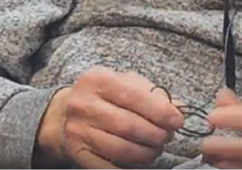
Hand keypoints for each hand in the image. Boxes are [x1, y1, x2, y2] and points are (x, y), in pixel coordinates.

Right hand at [35, 67, 184, 168]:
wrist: (62, 114)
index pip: (135, 97)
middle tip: (167, 137)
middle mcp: (85, 104)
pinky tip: (140, 161)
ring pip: (121, 150)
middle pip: (129, 126)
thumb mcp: (124, 83)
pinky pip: (108, 167)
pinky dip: (129, 168)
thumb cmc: (101, 95)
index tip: (177, 121)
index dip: (160, 111)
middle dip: (156, 135)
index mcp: (99, 80)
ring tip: (155, 148)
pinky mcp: (77, 153)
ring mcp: (78, 131)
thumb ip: (152, 93)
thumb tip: (179, 107)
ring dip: (146, 153)